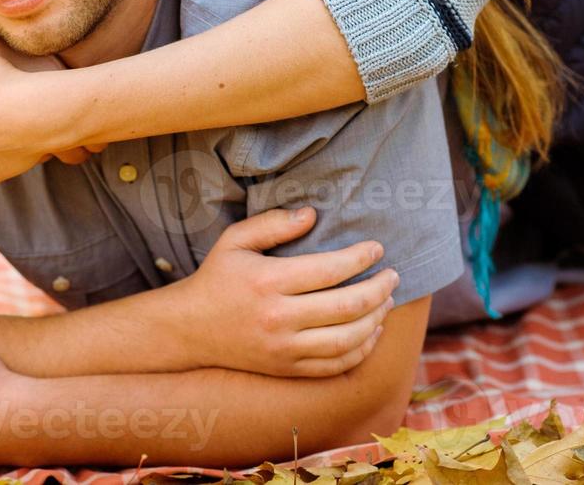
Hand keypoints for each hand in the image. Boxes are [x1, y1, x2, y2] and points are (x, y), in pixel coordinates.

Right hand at [171, 207, 398, 377]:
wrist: (190, 329)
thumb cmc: (217, 277)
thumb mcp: (235, 240)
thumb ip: (273, 223)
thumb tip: (312, 214)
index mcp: (268, 281)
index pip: (330, 270)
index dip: (361, 258)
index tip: (378, 248)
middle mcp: (278, 318)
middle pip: (347, 306)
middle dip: (379, 288)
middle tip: (393, 275)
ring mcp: (284, 349)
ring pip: (348, 339)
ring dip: (376, 319)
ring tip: (387, 301)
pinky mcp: (287, 369)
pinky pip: (335, 365)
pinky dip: (361, 349)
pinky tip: (371, 331)